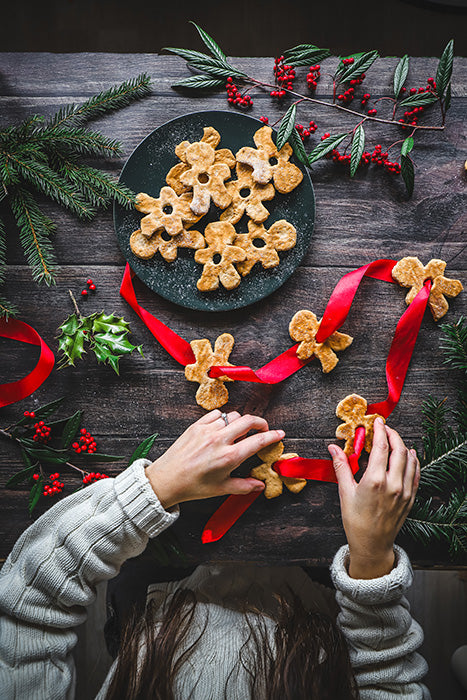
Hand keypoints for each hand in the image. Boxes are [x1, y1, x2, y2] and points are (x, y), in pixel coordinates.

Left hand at [145, 410, 283, 508]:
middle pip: (248, 421)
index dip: (272, 436)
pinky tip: (222, 428)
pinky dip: (223, 418)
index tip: (279, 434)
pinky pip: (216, 414)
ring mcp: (207, 431)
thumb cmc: (193, 486)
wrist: (166, 480)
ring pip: (232, 416)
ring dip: (240, 422)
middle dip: (260, 423)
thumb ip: (244, 486)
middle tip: (263, 429)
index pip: (258, 441)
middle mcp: (219, 440)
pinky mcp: (196, 426)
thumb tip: (260, 485)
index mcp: (229, 457)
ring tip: (239, 432)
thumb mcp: (221, 489)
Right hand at [328, 417, 419, 578]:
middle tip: (385, 428)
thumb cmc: (355, 520)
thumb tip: (332, 447)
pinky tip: (410, 456)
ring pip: (410, 460)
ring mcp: (404, 491)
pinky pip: (416, 474)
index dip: (380, 430)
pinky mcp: (410, 498)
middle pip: (398, 450)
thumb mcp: (345, 492)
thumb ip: (341, 466)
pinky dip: (414, 461)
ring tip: (395, 439)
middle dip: (392, 435)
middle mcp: (393, 484)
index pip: (381, 446)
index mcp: (375, 481)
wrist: (371, 544)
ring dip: (403, 446)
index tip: (377, 421)